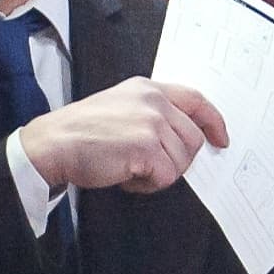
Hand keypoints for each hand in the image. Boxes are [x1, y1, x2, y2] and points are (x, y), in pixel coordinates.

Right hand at [17, 78, 226, 194]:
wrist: (53, 144)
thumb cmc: (79, 131)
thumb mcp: (118, 105)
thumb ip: (150, 111)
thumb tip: (179, 137)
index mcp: (148, 89)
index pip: (196, 100)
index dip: (214, 122)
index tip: (220, 139)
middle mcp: (154, 102)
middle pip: (193, 138)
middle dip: (177, 160)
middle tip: (148, 166)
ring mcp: (152, 123)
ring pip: (182, 161)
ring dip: (159, 174)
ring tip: (130, 169)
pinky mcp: (146, 147)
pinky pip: (166, 176)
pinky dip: (147, 184)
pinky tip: (126, 176)